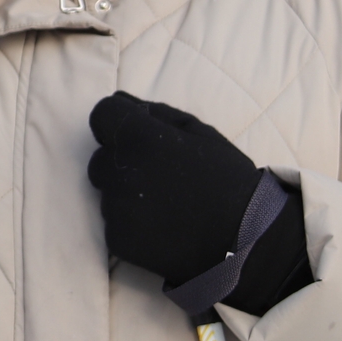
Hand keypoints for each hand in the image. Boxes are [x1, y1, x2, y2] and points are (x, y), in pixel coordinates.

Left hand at [86, 94, 309, 314]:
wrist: (242, 240)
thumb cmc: (226, 180)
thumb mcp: (201, 133)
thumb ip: (156, 112)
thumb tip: (120, 99)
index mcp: (139, 137)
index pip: (101, 116)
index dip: (118, 125)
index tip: (138, 139)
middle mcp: (120, 170)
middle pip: (100, 159)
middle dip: (121, 164)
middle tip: (159, 178)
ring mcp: (116, 208)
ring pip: (106, 193)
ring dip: (125, 195)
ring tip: (165, 205)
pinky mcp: (117, 239)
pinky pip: (113, 224)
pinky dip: (131, 225)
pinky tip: (161, 227)